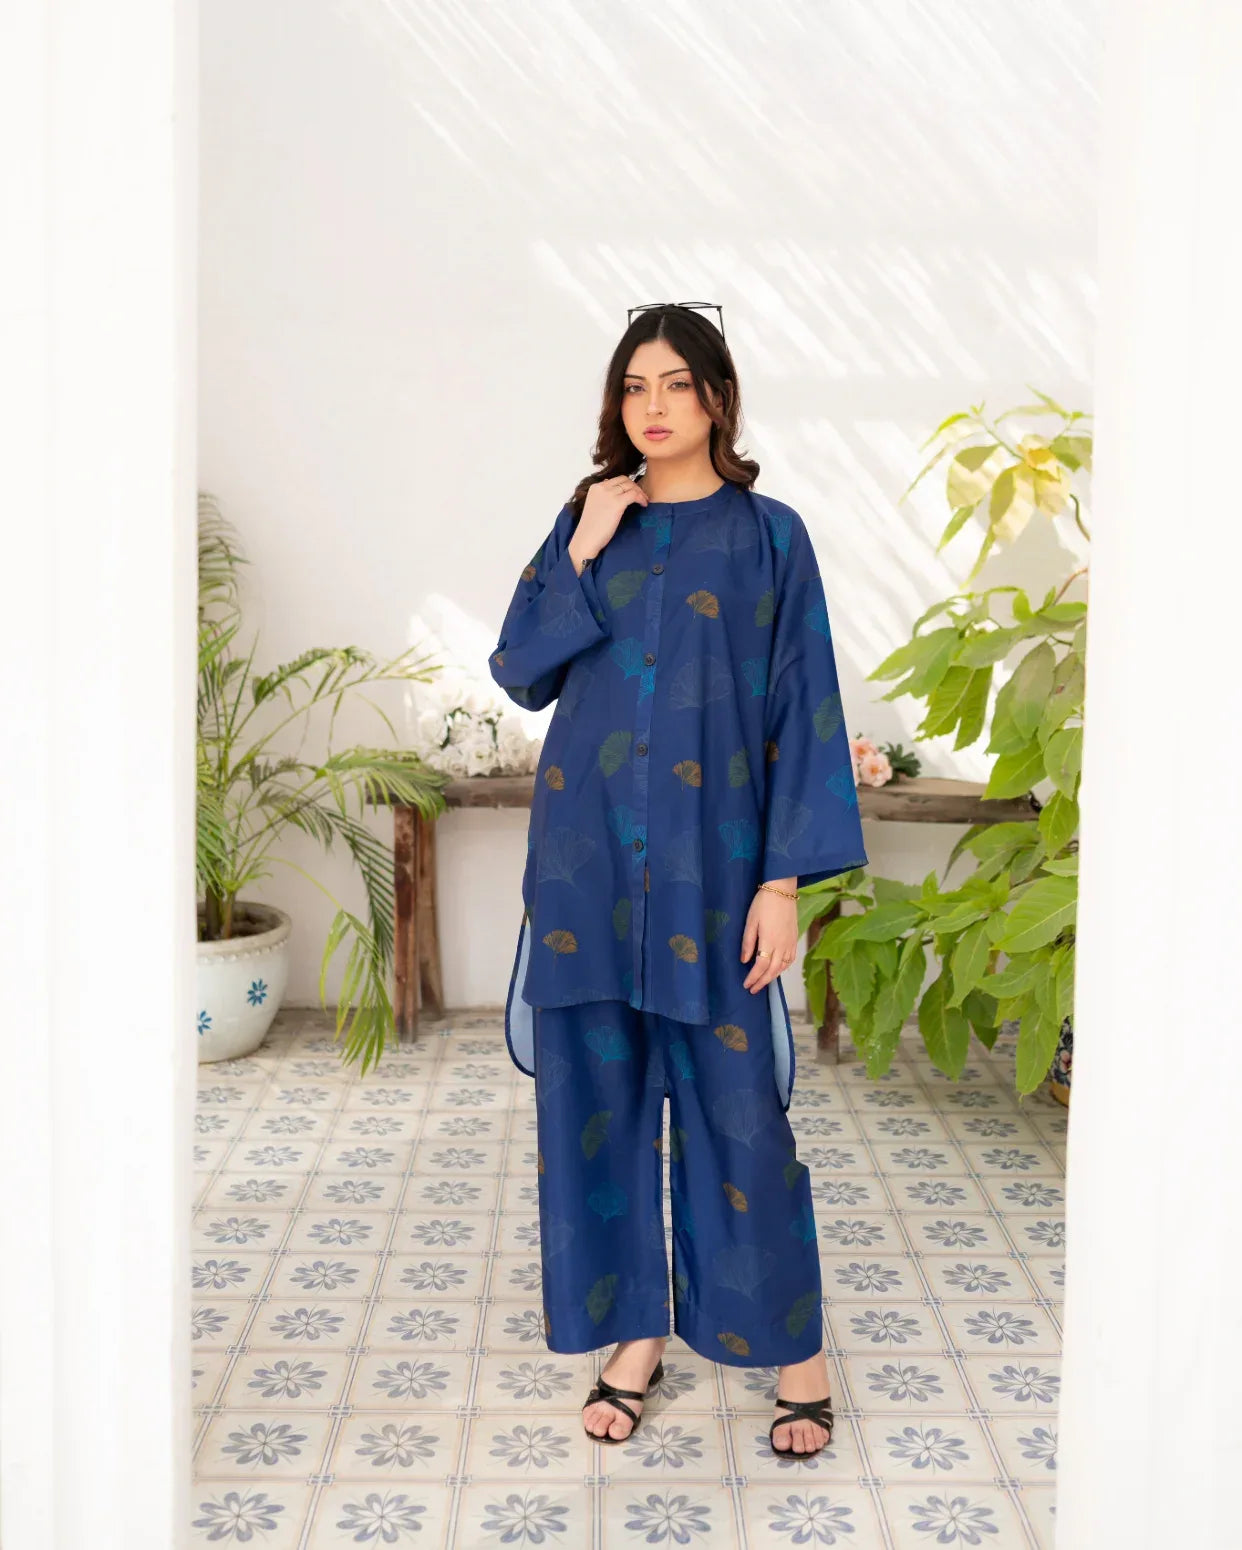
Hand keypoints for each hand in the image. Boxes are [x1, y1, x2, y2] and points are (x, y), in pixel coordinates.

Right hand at [570, 475, 648, 571]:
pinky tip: (643, 505)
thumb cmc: (591, 527)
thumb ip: (602, 495)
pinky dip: (641, 498)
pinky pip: (634, 495)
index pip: (617, 479)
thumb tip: (613, 487)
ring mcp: (609, 494)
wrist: (587, 539)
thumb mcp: (594, 505)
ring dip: (640, 492)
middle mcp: (602, 487)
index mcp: (596, 487)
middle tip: (642, 496)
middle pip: (625, 480)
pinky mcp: (617, 503)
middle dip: (635, 486)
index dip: (628, 485)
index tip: (634, 492)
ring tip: (644, 501)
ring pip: (631, 486)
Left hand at [740, 879, 798, 993]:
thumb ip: (748, 942)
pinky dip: (783, 968)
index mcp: (769, 941)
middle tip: (753, 989)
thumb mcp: (750, 921)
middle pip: (773, 970)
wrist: (782, 890)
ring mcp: (790, 942)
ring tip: (763, 981)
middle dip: (762, 982)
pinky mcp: (794, 938)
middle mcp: (782, 945)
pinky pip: (791, 959)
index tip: (746, 985)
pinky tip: (777, 969)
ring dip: (773, 976)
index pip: (761, 966)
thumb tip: (744, 960)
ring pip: (783, 966)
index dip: (753, 977)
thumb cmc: (763, 903)